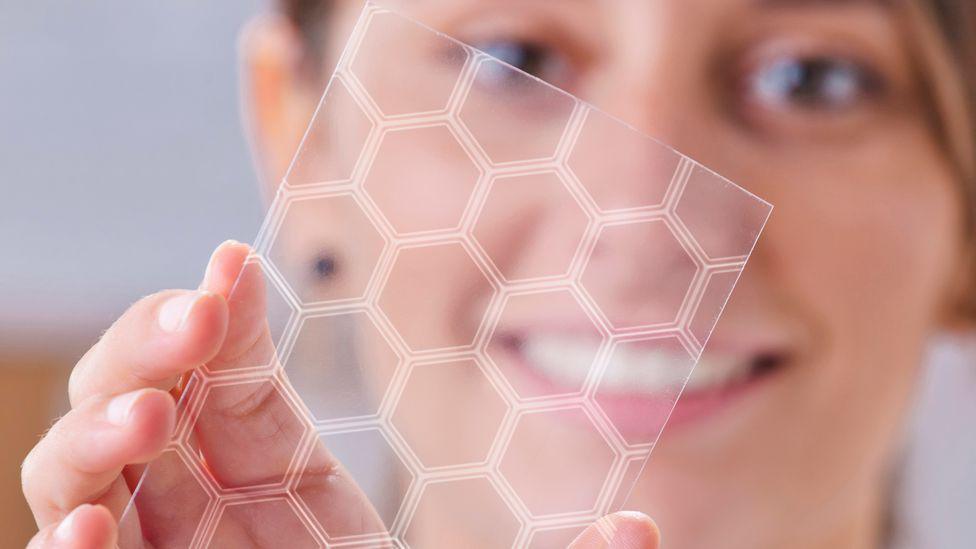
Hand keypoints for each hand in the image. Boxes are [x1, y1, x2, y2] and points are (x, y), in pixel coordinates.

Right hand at [21, 240, 660, 547]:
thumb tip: (647, 528)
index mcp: (284, 484)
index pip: (233, 377)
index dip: (218, 316)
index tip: (233, 263)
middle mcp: (213, 515)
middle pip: (148, 401)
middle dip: (151, 350)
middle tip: (195, 321)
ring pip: (89, 476)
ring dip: (97, 434)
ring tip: (146, 418)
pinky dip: (63, 543)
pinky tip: (86, 534)